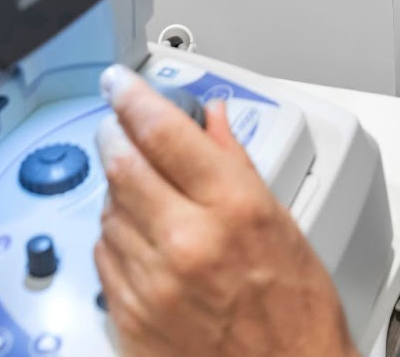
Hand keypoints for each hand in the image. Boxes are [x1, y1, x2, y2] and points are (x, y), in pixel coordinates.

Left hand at [94, 65, 357, 356]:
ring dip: (117, 189)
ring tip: (145, 193)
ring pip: (107, 208)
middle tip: (117, 124)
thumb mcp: (282, 225)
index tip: (119, 82)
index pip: (164, 131)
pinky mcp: (129, 316)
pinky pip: (102, 256)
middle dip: (115, 134)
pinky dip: (115, 237)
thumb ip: (236, 164)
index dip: (133, 97)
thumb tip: (213, 119)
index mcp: (233, 210)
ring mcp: (153, 282)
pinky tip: (139, 238)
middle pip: (122, 162)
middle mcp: (188, 242)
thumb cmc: (296, 315)